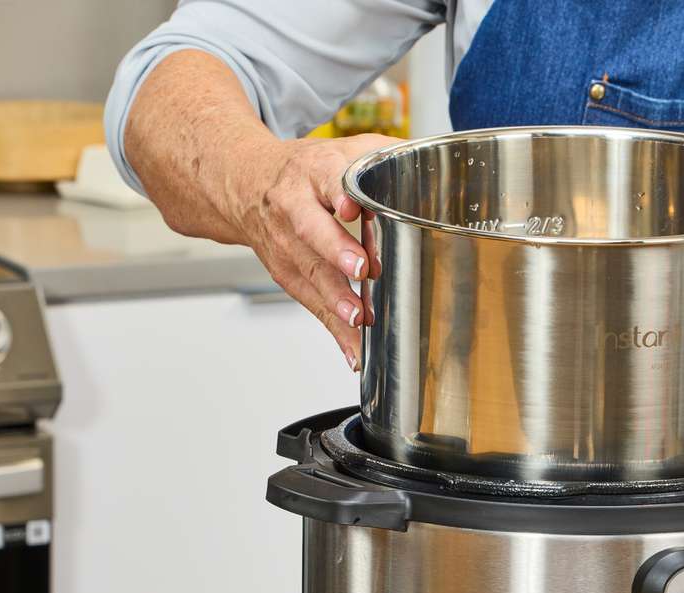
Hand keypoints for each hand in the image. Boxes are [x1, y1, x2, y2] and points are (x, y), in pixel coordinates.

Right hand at [231, 133, 400, 369]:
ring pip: (308, 270)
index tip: (350, 208)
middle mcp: (294, 205)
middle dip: (335, 250)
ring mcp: (285, 241)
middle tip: (360, 269)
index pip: (325, 179)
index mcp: (315, 171)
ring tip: (358, 318)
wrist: (245, 184)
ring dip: (334, 298)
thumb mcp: (344, 151)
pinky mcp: (285, 272)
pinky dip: (332, 328)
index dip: (337, 193)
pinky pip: (310, 302)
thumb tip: (438, 169)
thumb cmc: (308, 171)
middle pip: (311, 228)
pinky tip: (354, 350)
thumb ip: (386, 157)